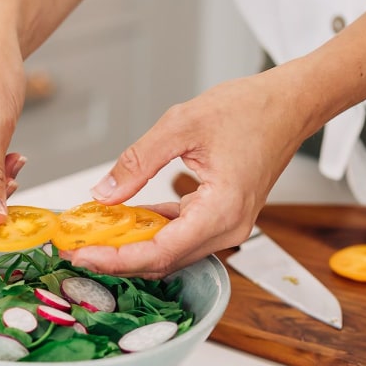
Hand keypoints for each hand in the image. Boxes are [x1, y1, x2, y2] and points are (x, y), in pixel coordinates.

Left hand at [64, 67, 318, 277]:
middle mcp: (229, 229)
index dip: (117, 259)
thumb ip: (138, 161)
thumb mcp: (182, 125)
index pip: (161, 251)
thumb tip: (103, 193)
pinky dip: (152, 233)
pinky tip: (123, 223)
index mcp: (222, 211)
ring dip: (132, 248)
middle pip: (164, 261)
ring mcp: (229, 227)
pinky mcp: (223, 218)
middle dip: (117, 258)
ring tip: (92, 238)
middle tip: (76, 249)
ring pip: (171, 252)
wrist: (290, 104)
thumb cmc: (250, 109)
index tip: (82, 255)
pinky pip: (182, 236)